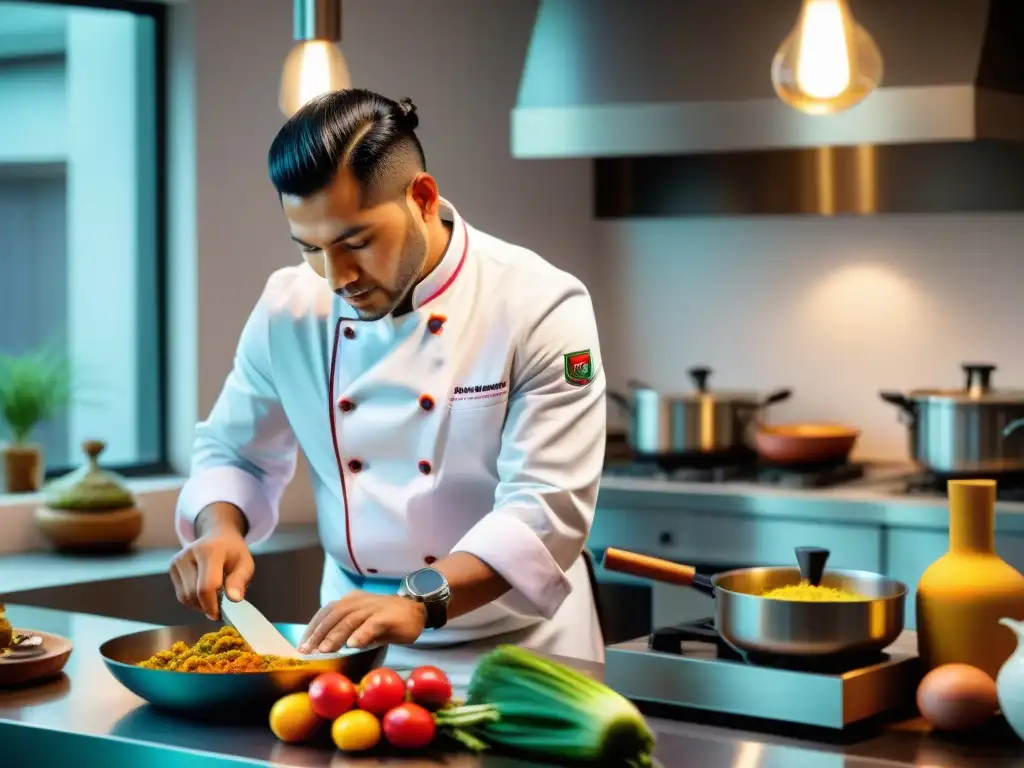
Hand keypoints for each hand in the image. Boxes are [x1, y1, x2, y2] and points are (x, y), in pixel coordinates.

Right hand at [169, 528, 254, 619]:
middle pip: (193, 593)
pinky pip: (180, 594)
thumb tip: (234, 599)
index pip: (206, 586)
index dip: (212, 605)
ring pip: (184, 597)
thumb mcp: (245, 564)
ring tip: (214, 597)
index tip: (220, 614)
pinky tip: (203, 593)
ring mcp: (178, 560)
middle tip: (220, 607)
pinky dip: (192, 600)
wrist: (218, 535)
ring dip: (199, 605)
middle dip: (207, 606)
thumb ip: (240, 580)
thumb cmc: (233, 552)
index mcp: (210, 551)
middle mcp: (189, 554)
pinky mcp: (172, 567)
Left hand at [298, 592, 427, 652]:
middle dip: (319, 634)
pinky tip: (352, 646)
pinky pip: (371, 624)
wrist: (417, 610)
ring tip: (324, 650)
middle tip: (308, 651)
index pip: (326, 612)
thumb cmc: (387, 620)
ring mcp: (373, 607)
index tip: (302, 645)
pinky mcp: (386, 616)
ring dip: (335, 636)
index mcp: (350, 601)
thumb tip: (325, 648)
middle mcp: (358, 601)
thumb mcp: (363, 623)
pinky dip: (361, 634)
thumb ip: (346, 631)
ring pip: (349, 620)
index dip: (313, 628)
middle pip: (334, 616)